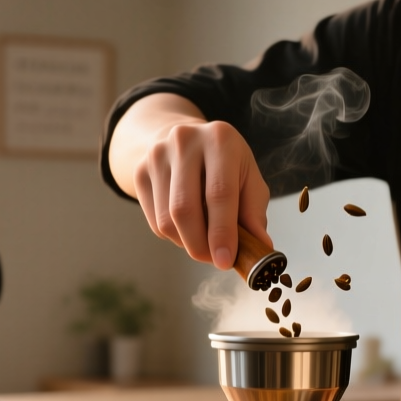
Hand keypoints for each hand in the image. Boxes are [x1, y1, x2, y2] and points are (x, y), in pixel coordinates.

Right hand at [132, 119, 273, 270]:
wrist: (188, 141)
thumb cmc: (226, 165)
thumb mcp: (249, 179)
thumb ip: (254, 212)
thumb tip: (260, 247)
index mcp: (220, 139)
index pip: (219, 193)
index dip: (222, 232)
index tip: (225, 261)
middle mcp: (184, 141)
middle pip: (185, 209)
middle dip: (200, 245)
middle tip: (215, 260)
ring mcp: (157, 155)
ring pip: (167, 220)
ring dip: (187, 243)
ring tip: (204, 242)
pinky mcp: (140, 171)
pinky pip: (155, 221)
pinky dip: (174, 236)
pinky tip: (188, 228)